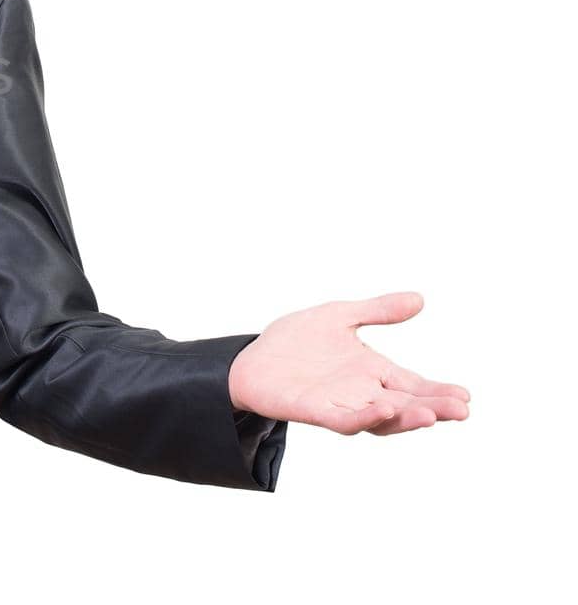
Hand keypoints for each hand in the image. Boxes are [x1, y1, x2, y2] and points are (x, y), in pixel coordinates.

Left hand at [228, 291, 470, 435]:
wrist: (251, 357)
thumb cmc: (296, 341)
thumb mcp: (340, 316)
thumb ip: (377, 310)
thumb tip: (420, 298)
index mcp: (373, 372)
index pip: (414, 385)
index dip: (438, 392)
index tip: (466, 396)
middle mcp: (362, 393)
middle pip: (406, 405)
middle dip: (434, 408)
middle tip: (462, 410)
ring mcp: (340, 404)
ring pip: (380, 418)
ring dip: (405, 418)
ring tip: (430, 414)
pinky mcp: (315, 410)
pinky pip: (343, 419)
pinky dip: (364, 416)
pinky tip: (383, 408)